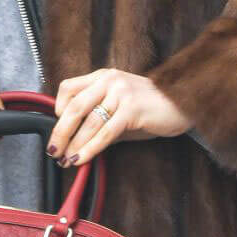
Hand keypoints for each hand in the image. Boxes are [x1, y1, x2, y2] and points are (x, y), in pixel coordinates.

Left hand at [49, 69, 192, 166]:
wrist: (183, 104)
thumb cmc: (151, 109)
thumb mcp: (120, 109)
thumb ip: (98, 119)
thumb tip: (74, 141)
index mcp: (103, 76)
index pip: (68, 88)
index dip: (58, 110)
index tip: (57, 130)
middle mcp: (109, 81)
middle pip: (74, 107)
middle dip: (60, 133)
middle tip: (53, 151)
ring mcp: (121, 93)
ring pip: (88, 123)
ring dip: (74, 145)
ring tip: (67, 160)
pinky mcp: (132, 109)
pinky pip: (105, 133)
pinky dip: (90, 149)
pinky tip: (81, 159)